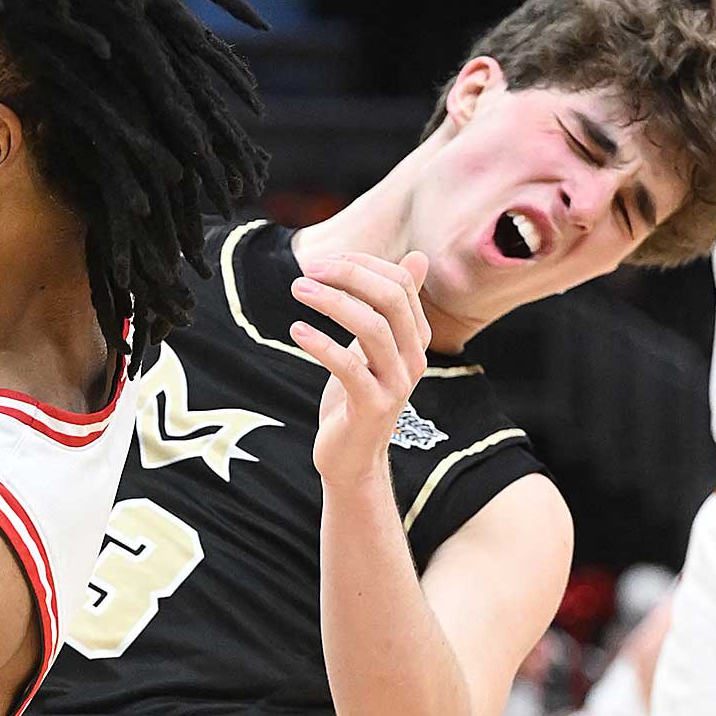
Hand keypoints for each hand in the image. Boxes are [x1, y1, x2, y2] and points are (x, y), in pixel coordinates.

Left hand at [290, 250, 430, 491]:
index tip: (325, 260)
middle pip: (391, 298)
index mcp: (415, 337)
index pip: (400, 283)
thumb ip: (391, 306)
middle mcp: (413, 357)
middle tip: (308, 270)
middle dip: (349, 275)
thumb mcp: (375, 346)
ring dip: (331, 302)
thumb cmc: (358, 396)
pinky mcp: (372, 406)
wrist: (353, 458)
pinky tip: (296, 330)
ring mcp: (396, 382)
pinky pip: (348, 367)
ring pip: (372, 327)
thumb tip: (419, 257)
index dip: (362, 264)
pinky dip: (320, 344)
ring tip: (297, 290)